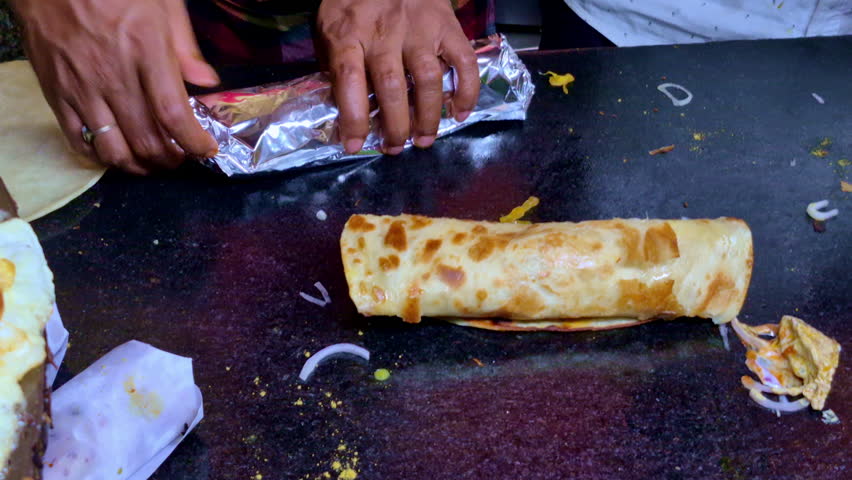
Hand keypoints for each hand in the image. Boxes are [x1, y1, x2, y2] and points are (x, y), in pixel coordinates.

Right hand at [11, 0, 218, 173]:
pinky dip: (101, 156)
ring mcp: (80, 88)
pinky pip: (78, 140)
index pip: (172, 114)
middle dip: (170, 160)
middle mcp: (112, 75)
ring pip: (113, 149)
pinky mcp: (55, 93)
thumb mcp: (160, 2)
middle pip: (146, 139)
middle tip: (180, 158)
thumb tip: (207, 82)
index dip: (193, 142)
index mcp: (144, 49)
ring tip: (151, 162)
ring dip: (138, 166)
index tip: (206, 151)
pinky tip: (116, 152)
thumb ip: (184, 45)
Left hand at [317, 0, 479, 154]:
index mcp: (349, 34)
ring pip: (428, 80)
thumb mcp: (328, 26)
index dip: (353, 119)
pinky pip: (463, 61)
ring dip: (427, 116)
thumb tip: (344, 108)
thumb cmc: (353, 1)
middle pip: (392, 88)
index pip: (349, 81)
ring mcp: (419, 29)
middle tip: (394, 148)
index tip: (355, 146)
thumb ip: (334, 63)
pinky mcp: (447, 25)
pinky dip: (466, 90)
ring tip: (423, 139)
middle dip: (394, 127)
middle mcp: (385, 33)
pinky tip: (460, 113)